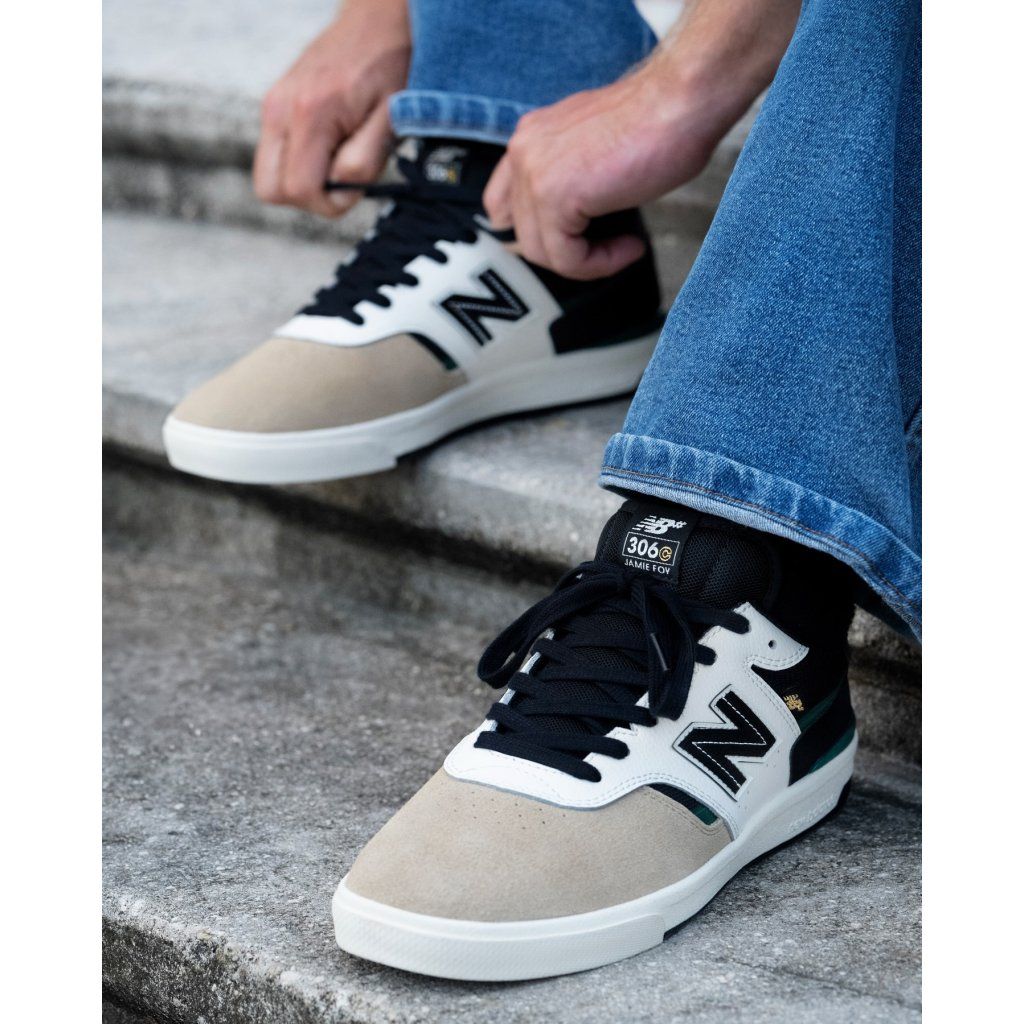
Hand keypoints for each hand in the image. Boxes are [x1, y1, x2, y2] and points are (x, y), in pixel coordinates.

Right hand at [253, 0, 410, 217]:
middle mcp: (279, 108)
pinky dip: (301, 162)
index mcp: (310, 113)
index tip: (357, 186)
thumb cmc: (393, 66)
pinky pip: (276, 155)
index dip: (329, 203)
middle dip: (310, 198)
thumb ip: (364, 159)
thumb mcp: (392, 118)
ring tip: (340, 156)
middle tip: (345, 178)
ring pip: (268, 176)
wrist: (378, 17)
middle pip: (270, 190)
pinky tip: (331, 143)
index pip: (298, 189)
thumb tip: (340, 188)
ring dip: (304, 181)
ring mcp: (272, 105)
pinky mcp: (274, 104)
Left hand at [483, 72, 717, 279]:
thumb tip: (573, 223)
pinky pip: (566, 258)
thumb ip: (572, 181)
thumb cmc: (658, 122)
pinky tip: (630, 246)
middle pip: (525, 235)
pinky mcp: (555, 196)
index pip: (505, 205)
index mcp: (531, 137)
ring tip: (625, 248)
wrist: (681, 102)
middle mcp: (523, 151)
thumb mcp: (596, 153)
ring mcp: (534, 173)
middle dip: (568, 251)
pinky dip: (599, 264)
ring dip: (587, 262)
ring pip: (541, 252)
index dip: (539, 232)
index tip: (579, 238)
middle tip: (610, 247)